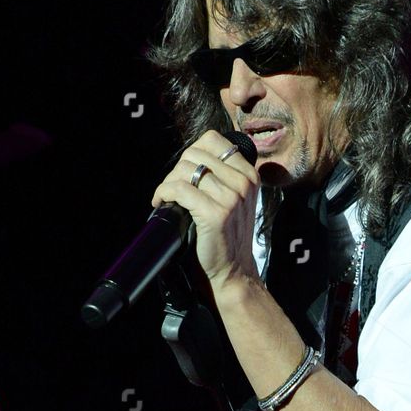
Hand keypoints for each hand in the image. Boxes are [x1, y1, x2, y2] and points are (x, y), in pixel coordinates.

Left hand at [150, 129, 261, 295]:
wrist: (233, 271)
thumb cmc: (228, 236)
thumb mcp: (234, 199)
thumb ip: (222, 176)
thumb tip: (190, 158)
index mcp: (249, 174)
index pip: (213, 140)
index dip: (192, 153)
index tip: (185, 172)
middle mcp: (243, 183)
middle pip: (195, 153)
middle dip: (177, 169)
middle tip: (172, 189)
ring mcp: (231, 197)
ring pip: (185, 170)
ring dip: (168, 183)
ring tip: (168, 197)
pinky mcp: (216, 213)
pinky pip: (179, 189)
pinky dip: (164, 193)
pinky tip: (162, 202)